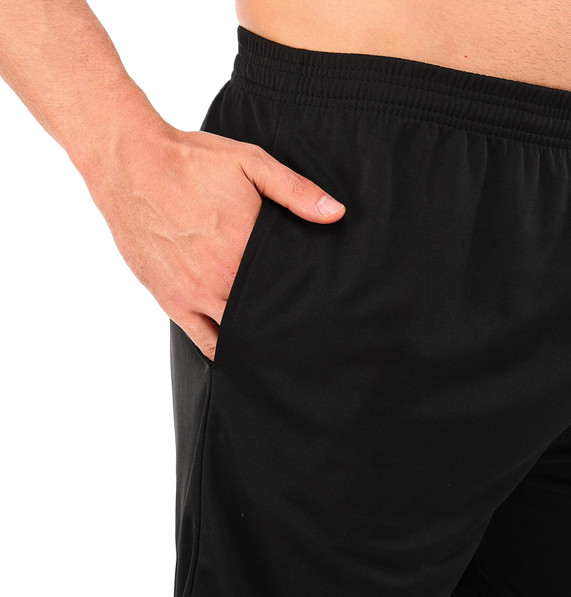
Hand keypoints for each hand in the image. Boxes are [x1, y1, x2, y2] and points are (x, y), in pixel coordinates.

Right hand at [83, 121, 345, 361]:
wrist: (129, 162)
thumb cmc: (189, 161)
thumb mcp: (250, 164)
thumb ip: (295, 190)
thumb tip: (336, 213)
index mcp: (245, 250)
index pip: (287, 293)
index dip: (306, 304)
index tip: (321, 310)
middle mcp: (221, 280)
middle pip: (264, 318)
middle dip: (285, 326)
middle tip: (306, 335)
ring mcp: (194, 295)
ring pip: (237, 336)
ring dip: (257, 341)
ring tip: (278, 347)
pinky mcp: (170, 300)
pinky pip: (202, 340)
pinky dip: (223, 351)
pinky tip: (241, 355)